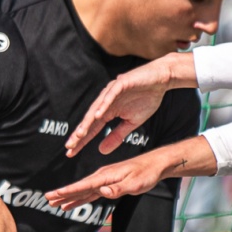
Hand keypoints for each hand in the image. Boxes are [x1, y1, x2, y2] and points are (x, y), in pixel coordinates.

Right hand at [47, 149, 172, 208]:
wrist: (154, 165)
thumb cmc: (146, 174)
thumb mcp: (134, 183)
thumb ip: (118, 188)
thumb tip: (102, 191)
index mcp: (106, 175)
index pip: (84, 185)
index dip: (68, 191)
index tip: (55, 195)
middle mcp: (102, 177)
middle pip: (79, 187)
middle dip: (63, 194)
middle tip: (48, 199)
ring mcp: (104, 180)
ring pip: (83, 191)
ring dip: (69, 197)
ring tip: (56, 204)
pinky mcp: (108, 183)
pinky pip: (91, 192)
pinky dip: (81, 197)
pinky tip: (73, 202)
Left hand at [63, 54, 192, 155]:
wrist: (161, 79)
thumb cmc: (146, 99)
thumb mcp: (131, 123)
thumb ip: (116, 136)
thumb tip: (101, 151)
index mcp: (107, 111)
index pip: (92, 128)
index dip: (81, 140)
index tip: (71, 152)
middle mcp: (106, 102)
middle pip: (90, 120)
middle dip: (79, 133)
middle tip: (70, 146)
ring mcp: (111, 92)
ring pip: (97, 108)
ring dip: (88, 121)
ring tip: (80, 134)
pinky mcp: (121, 83)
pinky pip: (110, 95)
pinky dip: (104, 104)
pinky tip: (97, 115)